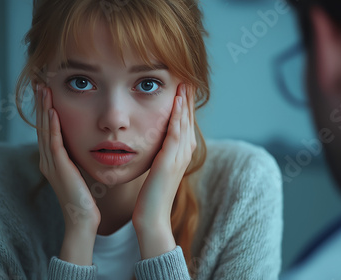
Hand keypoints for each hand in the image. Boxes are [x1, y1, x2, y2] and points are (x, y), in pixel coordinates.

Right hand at [35, 83, 100, 230]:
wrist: (82, 220)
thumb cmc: (84, 198)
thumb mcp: (79, 172)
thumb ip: (76, 157)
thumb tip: (83, 143)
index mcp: (52, 160)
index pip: (47, 129)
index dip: (45, 109)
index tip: (46, 91)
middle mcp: (47, 160)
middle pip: (42, 126)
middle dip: (40, 104)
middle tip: (39, 83)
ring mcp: (51, 164)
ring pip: (46, 131)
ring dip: (45, 109)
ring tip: (43, 90)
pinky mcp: (59, 169)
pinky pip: (54, 144)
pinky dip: (53, 127)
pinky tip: (54, 112)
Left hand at [132, 83, 196, 229]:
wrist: (152, 215)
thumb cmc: (152, 193)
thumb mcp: (157, 167)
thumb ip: (160, 152)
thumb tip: (155, 140)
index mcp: (181, 151)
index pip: (185, 121)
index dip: (185, 102)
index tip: (182, 83)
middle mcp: (185, 151)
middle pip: (188, 117)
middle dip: (188, 96)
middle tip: (187, 74)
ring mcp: (180, 155)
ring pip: (185, 121)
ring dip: (185, 100)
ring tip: (184, 79)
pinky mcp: (171, 159)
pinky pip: (176, 132)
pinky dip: (178, 115)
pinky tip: (176, 100)